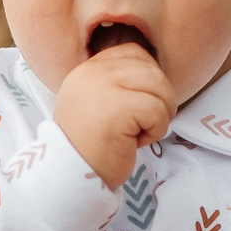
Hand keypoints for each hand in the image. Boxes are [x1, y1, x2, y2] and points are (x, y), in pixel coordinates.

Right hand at [54, 45, 175, 186]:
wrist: (69, 178)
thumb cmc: (91, 147)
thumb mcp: (98, 104)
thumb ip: (118, 85)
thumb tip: (157, 76)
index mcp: (87, 69)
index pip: (134, 53)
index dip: (148, 78)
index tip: (139, 105)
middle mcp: (93, 72)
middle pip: (151, 69)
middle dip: (161, 98)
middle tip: (146, 124)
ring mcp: (103, 87)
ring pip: (160, 86)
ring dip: (161, 114)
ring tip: (140, 132)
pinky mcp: (117, 108)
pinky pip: (157, 110)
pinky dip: (155, 130)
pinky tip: (134, 142)